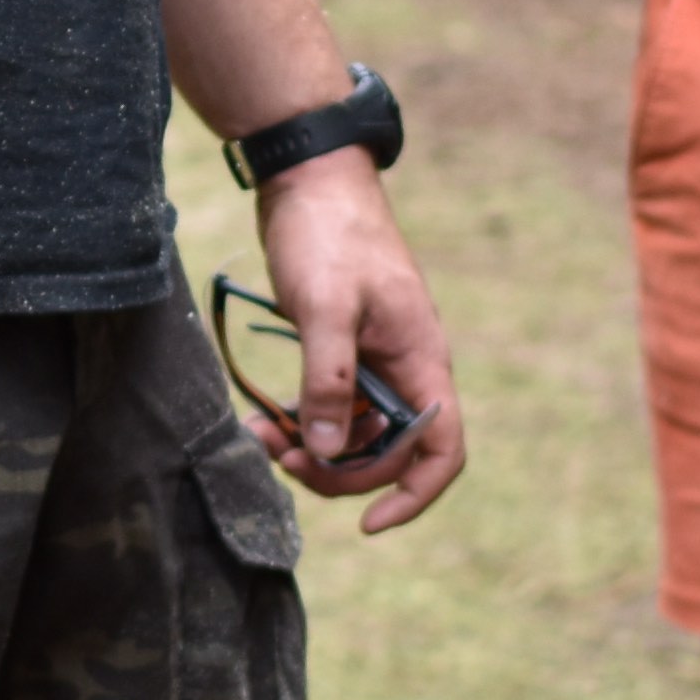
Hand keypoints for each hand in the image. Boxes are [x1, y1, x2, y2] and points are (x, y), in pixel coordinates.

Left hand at [250, 151, 465, 531]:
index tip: (369, 523)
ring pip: (353, 433)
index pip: (441, 449)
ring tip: (259, 436)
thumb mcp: (327, 308)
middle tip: (282, 458)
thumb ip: (330, 381)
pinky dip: (299, 420)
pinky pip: (329, 405)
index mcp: (421, 361)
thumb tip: (330, 449)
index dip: (414, 493)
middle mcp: (404, 368)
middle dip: (338, 470)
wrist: (308, 176)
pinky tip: (261, 417)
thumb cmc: (329, 235)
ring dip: (311, 447)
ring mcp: (372, 360)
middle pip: (388, 452)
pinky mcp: (340, 348)